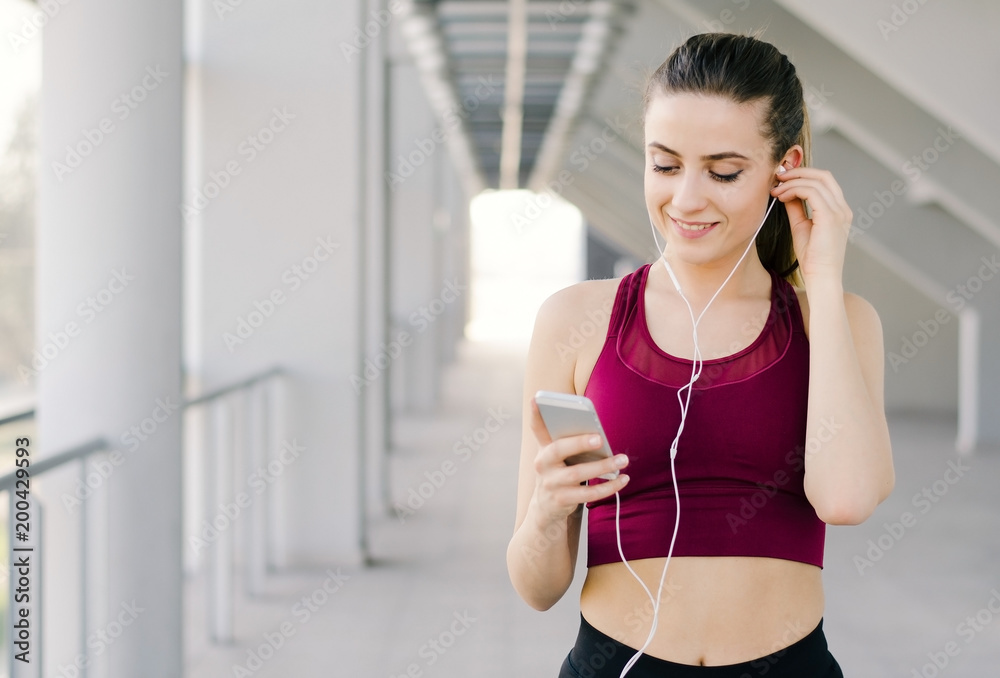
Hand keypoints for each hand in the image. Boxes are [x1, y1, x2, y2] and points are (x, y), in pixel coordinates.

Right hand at [528, 396, 628, 522]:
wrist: (545, 508)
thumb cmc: (558, 475)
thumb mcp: (556, 458)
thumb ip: (569, 443)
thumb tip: (597, 433)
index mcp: (543, 449)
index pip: (537, 428)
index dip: (536, 414)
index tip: (537, 399)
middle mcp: (543, 464)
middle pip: (558, 449)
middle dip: (579, 442)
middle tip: (599, 438)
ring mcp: (551, 483)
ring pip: (578, 473)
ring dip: (603, 466)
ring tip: (622, 460)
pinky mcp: (562, 500)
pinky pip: (588, 494)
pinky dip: (608, 486)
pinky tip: (622, 479)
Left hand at [770, 166, 851, 286]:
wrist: (821, 277)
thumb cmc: (812, 258)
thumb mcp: (801, 226)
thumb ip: (796, 207)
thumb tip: (786, 192)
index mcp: (839, 210)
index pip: (824, 181)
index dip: (803, 174)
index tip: (783, 177)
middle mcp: (842, 208)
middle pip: (823, 176)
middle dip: (798, 171)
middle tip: (778, 175)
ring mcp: (839, 212)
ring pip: (816, 182)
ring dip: (792, 182)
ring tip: (775, 189)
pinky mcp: (830, 217)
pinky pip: (811, 192)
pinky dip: (794, 190)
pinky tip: (780, 196)